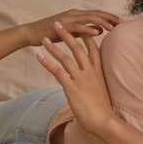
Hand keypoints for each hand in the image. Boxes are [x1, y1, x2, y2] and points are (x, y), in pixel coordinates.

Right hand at [21, 9, 121, 46]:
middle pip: (97, 13)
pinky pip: (78, 26)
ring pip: (90, 18)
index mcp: (78, 15)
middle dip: (111, 18)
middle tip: (123, 24)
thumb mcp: (72, 31)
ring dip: (103, 22)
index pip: (98, 14)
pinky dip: (89, 29)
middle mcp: (75, 14)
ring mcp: (69, 18)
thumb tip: (100, 30)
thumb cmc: (52, 33)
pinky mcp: (63, 25)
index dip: (110, 17)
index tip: (122, 23)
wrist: (32, 33)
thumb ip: (86, 30)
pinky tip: (97, 32)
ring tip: (113, 28)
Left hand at [37, 21, 114, 136]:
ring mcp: (81, 78)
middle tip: (58, 24)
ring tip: (45, 39)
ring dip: (54, 47)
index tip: (79, 26)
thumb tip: (89, 77)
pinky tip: (39, 57)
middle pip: (78, 48)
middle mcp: (90, 71)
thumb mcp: (101, 87)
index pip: (92, 48)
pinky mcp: (71, 87)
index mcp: (98, 70)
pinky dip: (47, 63)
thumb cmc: (102, 106)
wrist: (103, 119)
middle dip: (68, 34)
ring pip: (66, 58)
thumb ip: (94, 78)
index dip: (85, 36)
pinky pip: (57, 72)